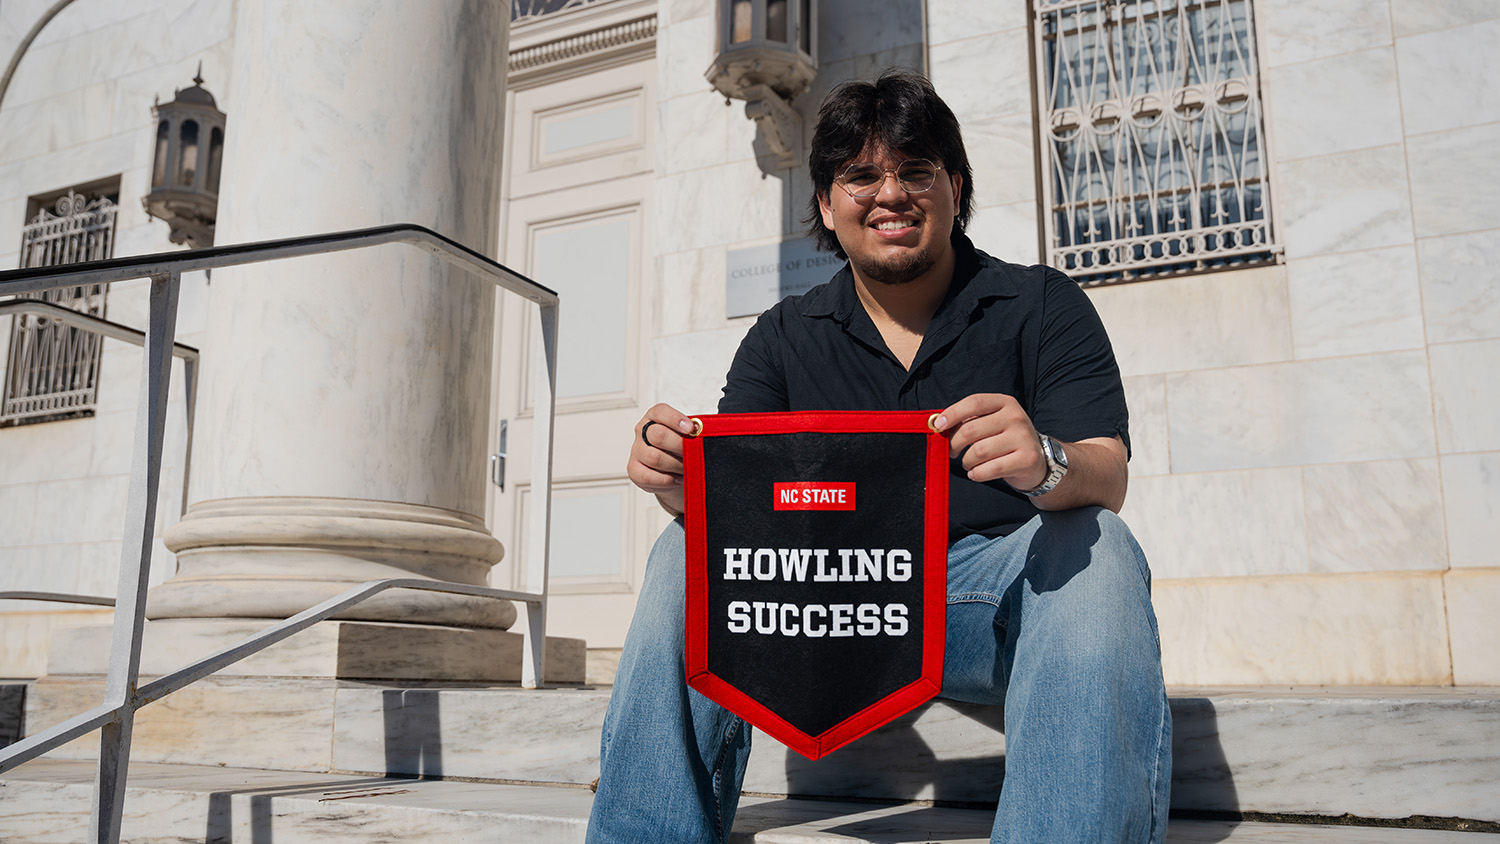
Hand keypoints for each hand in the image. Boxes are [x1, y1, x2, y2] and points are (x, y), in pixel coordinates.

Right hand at [626, 403, 698, 513]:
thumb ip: (692, 433)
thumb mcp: (687, 436)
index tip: (691, 429)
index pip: (660, 412)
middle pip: (658, 436)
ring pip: (654, 457)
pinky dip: (667, 480)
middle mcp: (642, 431)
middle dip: (680, 446)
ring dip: (676, 465)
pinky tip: (678, 478)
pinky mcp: (634, 470)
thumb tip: (702, 435)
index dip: (675, 420)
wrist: (675, 471)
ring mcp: (637, 451)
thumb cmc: (681, 449)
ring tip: (688, 468)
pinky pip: (647, 477)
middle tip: (695, 454)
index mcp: (654, 417)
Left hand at [932, 393, 1047, 491]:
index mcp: (1005, 403)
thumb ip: (968, 420)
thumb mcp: (991, 423)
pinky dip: (977, 474)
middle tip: (952, 452)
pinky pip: (990, 469)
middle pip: (971, 430)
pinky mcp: (1027, 459)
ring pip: (978, 452)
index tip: (938, 426)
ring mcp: (1023, 437)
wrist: (1035, 461)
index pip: (974, 402)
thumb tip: (938, 425)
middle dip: (954, 444)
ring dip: (966, 461)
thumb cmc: (1004, 440)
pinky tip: (976, 473)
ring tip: (968, 463)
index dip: (952, 413)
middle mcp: (1016, 417)